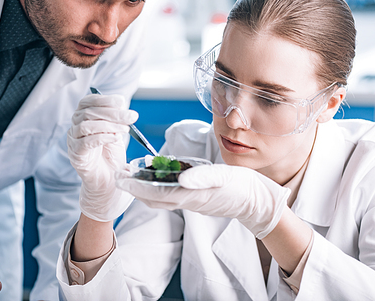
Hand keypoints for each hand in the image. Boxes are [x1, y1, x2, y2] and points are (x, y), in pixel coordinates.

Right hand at [67, 94, 137, 221]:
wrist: (108, 182)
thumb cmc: (111, 157)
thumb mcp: (117, 133)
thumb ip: (117, 120)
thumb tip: (123, 107)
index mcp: (84, 119)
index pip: (88, 102)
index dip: (104, 99)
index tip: (121, 101)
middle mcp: (75, 128)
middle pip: (89, 113)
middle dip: (113, 113)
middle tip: (131, 116)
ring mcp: (73, 141)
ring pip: (86, 125)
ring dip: (108, 125)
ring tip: (125, 130)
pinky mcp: (76, 155)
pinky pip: (86, 142)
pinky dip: (102, 137)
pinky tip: (115, 138)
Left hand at [117, 164, 289, 238]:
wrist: (255, 200)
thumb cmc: (241, 187)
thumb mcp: (224, 177)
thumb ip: (202, 177)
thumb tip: (180, 178)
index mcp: (192, 196)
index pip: (157, 193)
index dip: (136, 186)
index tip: (120, 179)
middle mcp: (188, 200)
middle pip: (154, 198)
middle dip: (134, 188)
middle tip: (118, 175)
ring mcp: (191, 201)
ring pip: (161, 197)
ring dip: (144, 187)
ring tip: (132, 174)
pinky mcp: (195, 198)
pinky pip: (171, 193)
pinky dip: (159, 185)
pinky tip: (158, 173)